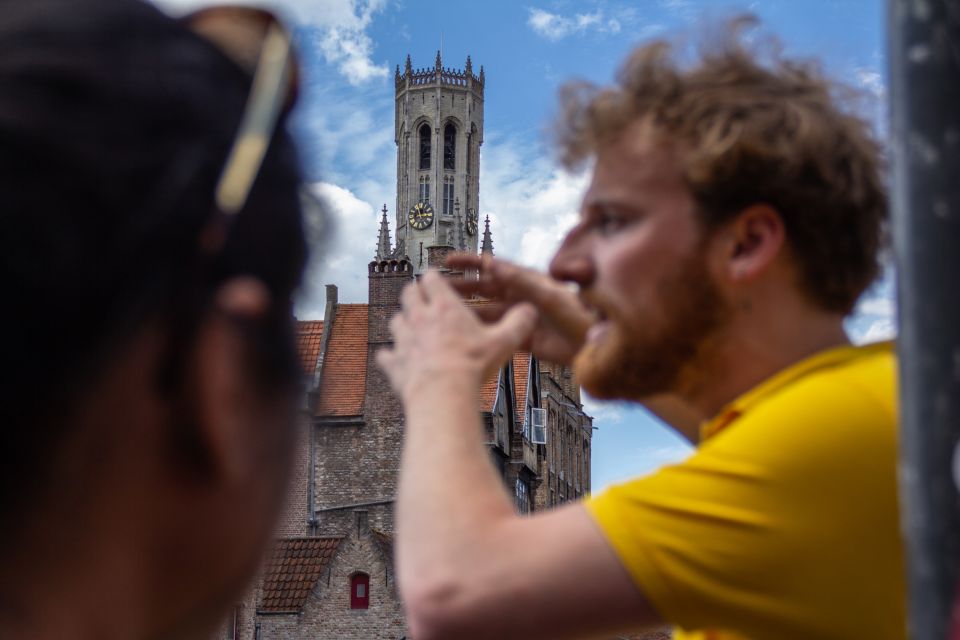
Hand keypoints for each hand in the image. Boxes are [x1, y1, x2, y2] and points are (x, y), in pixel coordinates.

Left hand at [377, 271, 537, 401]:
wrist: (443, 394)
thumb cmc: (471, 365)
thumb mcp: (504, 341)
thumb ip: (518, 323)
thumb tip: (530, 311)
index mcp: (444, 306)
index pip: (431, 278)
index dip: (434, 278)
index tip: (437, 280)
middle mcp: (419, 317)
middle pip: (408, 293)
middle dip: (415, 294)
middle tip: (423, 299)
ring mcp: (403, 339)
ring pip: (395, 321)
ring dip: (402, 322)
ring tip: (412, 329)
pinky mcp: (394, 363)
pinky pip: (385, 356)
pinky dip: (389, 356)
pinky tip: (394, 359)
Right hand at [446, 253, 592, 365]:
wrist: (595, 346)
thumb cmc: (581, 315)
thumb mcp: (549, 295)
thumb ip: (520, 280)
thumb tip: (493, 263)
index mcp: (527, 280)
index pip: (493, 266)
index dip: (470, 262)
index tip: (448, 260)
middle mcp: (520, 297)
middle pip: (484, 289)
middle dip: (461, 288)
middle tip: (437, 289)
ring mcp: (519, 318)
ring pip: (486, 312)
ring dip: (466, 312)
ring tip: (443, 314)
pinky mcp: (522, 338)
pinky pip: (495, 333)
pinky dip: (480, 333)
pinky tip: (463, 336)